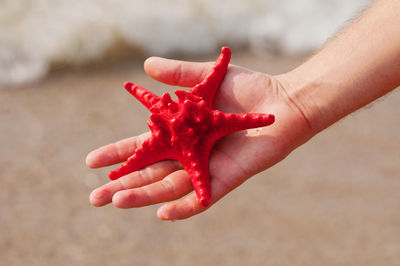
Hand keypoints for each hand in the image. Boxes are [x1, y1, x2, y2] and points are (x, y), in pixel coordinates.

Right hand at [86, 57, 311, 219]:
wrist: (281, 103)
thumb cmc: (249, 89)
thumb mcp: (207, 78)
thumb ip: (179, 75)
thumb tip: (146, 66)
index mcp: (182, 132)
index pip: (144, 147)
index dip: (119, 155)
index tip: (92, 162)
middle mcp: (190, 153)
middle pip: (151, 173)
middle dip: (122, 184)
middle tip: (94, 197)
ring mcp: (206, 167)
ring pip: (170, 187)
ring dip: (144, 196)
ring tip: (117, 202)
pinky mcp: (226, 178)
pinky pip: (203, 197)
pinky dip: (184, 207)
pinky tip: (162, 214)